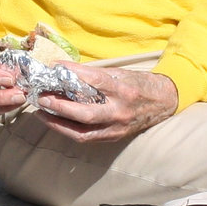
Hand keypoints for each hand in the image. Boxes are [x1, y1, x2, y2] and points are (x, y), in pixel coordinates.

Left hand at [34, 63, 178, 143]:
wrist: (164, 103)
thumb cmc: (141, 84)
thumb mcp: (122, 74)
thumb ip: (98, 76)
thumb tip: (68, 72)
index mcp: (124, 91)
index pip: (95, 81)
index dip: (73, 73)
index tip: (55, 67)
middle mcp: (120, 112)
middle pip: (85, 114)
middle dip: (60, 107)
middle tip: (42, 98)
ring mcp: (116, 128)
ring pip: (82, 133)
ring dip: (58, 124)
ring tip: (42, 113)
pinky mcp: (113, 137)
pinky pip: (87, 137)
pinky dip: (68, 131)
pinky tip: (56, 122)